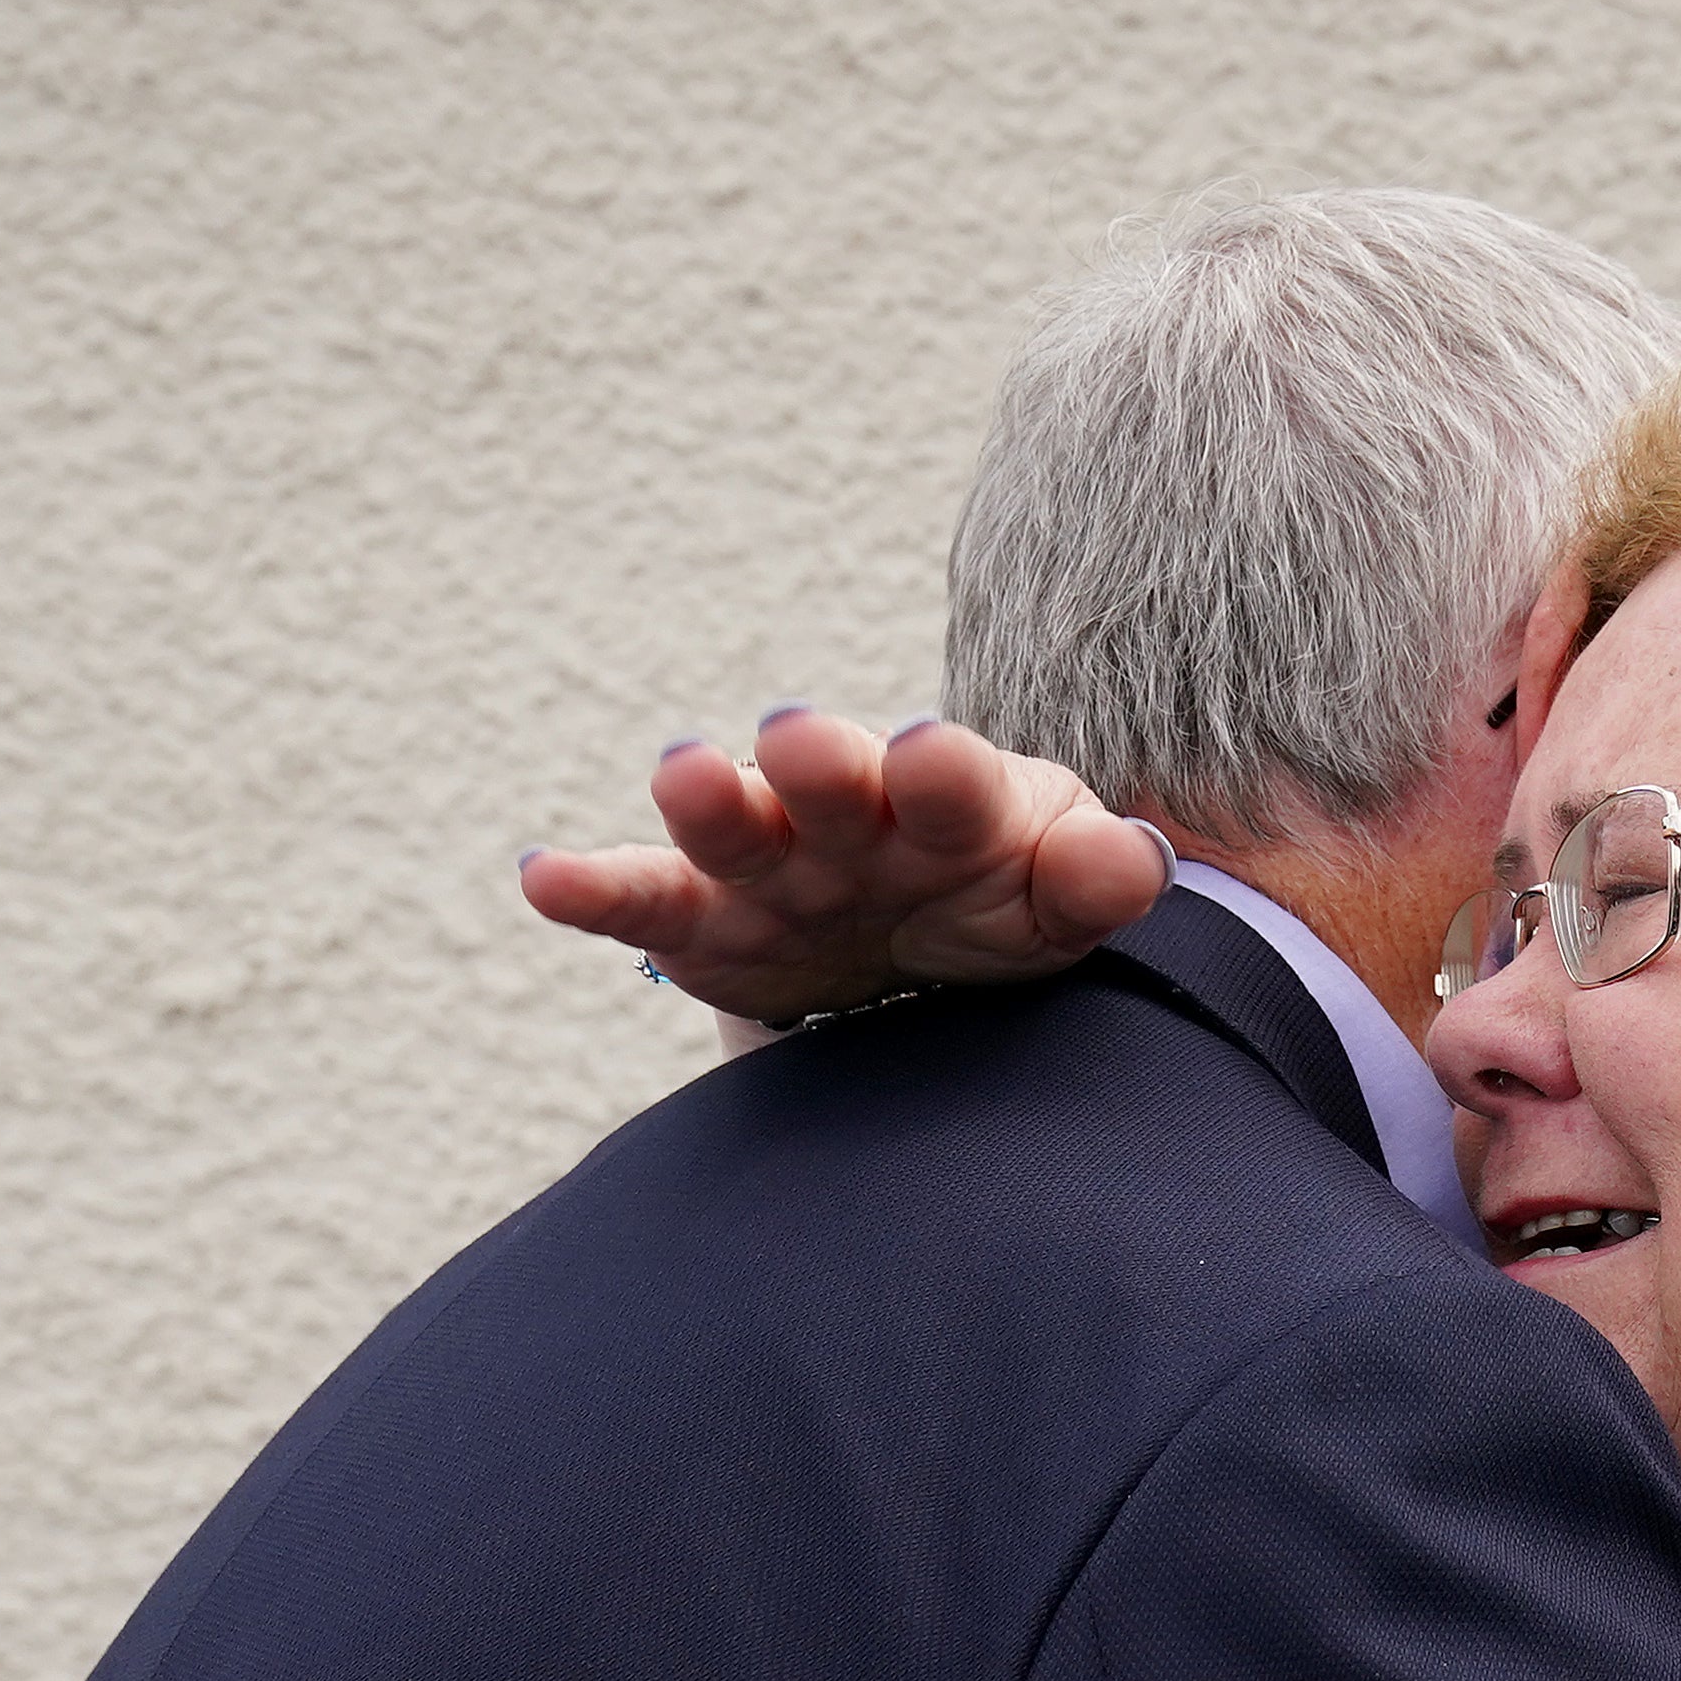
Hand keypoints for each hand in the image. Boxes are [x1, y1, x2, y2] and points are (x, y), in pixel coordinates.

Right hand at [521, 706, 1172, 1023]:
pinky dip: (594, 889)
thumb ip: (1095, 877)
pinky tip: (547, 878)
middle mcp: (854, 817)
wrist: (928, 941)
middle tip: (803, 739)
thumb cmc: (1002, 896)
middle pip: (836, 788)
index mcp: (955, 803)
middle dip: (822, 767)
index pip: (959, 785)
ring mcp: (772, 865)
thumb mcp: (1060, 895)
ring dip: (711, 803)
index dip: (946, 776)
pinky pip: (643, 903)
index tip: (934, 756)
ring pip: (735, 830)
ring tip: (683, 776)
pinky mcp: (702, 923)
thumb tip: (1133, 859)